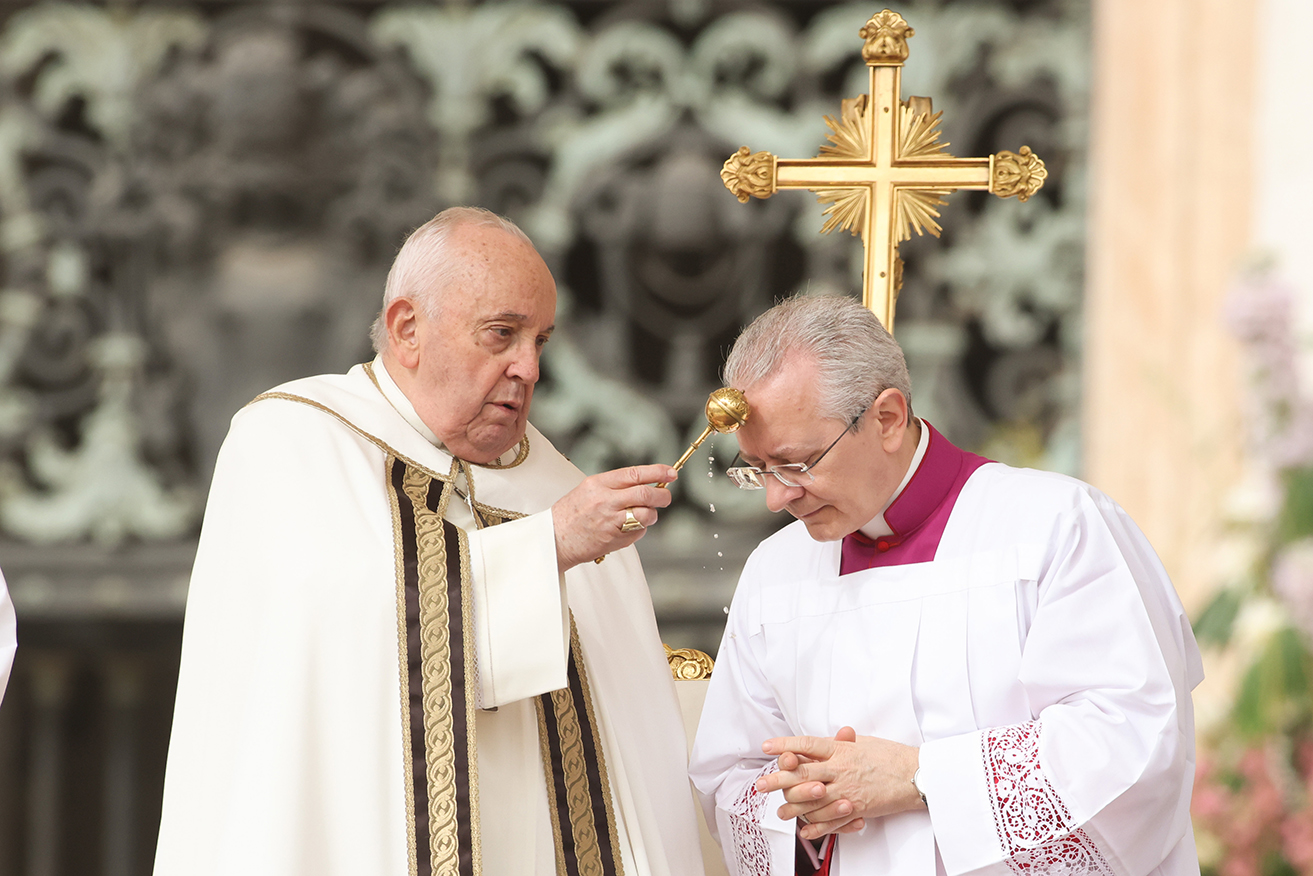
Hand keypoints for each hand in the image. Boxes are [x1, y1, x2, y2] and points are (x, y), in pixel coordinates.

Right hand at [552, 464, 677, 571]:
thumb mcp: (587, 490)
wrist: (554, 539)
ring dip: (652, 515)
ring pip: (646, 514)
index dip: (657, 472)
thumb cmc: (570, 514)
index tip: (671, 473)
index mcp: (598, 484)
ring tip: (644, 515)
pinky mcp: (614, 539)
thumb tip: (643, 483)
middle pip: (645, 494)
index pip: (634, 474)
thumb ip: (613, 486)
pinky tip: (627, 528)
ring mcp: (610, 521)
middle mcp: (605, 501)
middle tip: (666, 497)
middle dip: (662, 495)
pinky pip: (638, 531)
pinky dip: (640, 529)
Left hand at [757, 726, 920, 839]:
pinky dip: (816, 826)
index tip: (767, 747)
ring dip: (793, 807)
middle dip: (778, 779)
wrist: (914, 774)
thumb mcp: (863, 743)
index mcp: (840, 749)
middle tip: (761, 784)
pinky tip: (805, 830)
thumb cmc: (890, 756)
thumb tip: (825, 741)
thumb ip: (840, 744)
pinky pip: (831, 819)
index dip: (784, 745)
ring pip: (812, 800)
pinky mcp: (856, 808)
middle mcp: (839, 769)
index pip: (805, 745)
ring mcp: (846, 790)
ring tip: (781, 811)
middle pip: (801, 774)